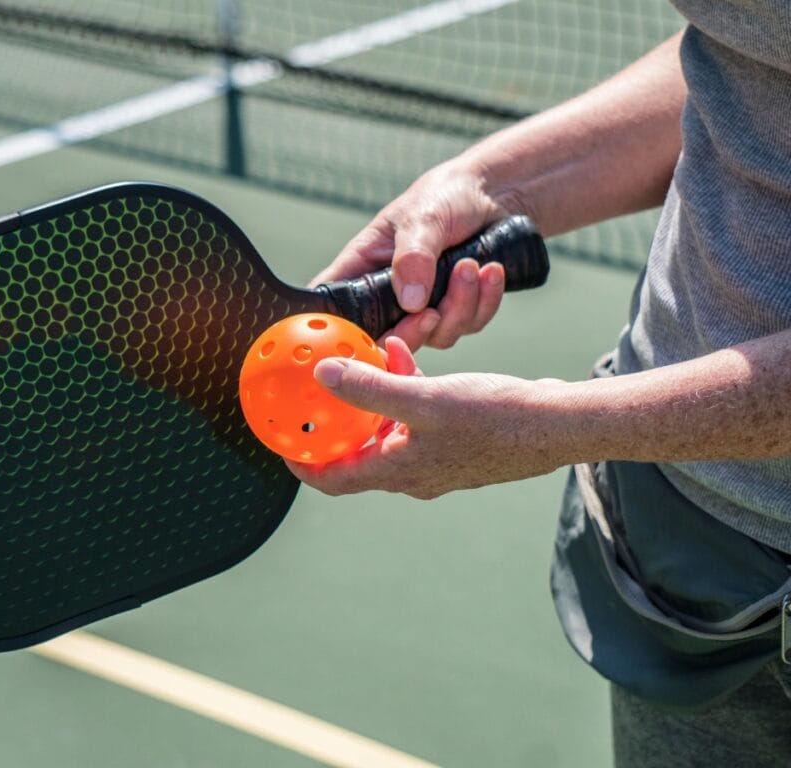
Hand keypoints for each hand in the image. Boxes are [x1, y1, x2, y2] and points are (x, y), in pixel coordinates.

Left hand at [285, 337, 568, 498]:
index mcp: (398, 471)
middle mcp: (414, 472)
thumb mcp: (424, 399)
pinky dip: (406, 391)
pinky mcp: (458, 441)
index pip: (332, 479)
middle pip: (358, 452)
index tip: (279, 441)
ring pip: (389, 428)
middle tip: (317, 393)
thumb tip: (323, 377)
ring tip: (369, 359)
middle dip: (338, 420)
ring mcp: (438, 459)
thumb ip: (370, 389)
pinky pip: (417, 417)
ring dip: (375, 395)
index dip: (302, 463)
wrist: (558, 425)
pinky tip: (409, 357)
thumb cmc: (495, 418)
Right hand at [308, 162, 516, 350]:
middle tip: (434, 312)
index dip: (339, 334)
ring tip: (472, 266)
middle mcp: (388, 294)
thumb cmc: (445, 195)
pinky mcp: (456, 309)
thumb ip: (413, 258)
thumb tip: (410, 302)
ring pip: (436, 335)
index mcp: (362, 268)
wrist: (495, 193)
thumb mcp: (423, 218)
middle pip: (387, 339)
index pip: (334, 310)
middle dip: (417, 330)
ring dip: (460, 305)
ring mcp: (423, 306)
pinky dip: (483, 301)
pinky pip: (469, 324)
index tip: (367, 339)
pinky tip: (491, 272)